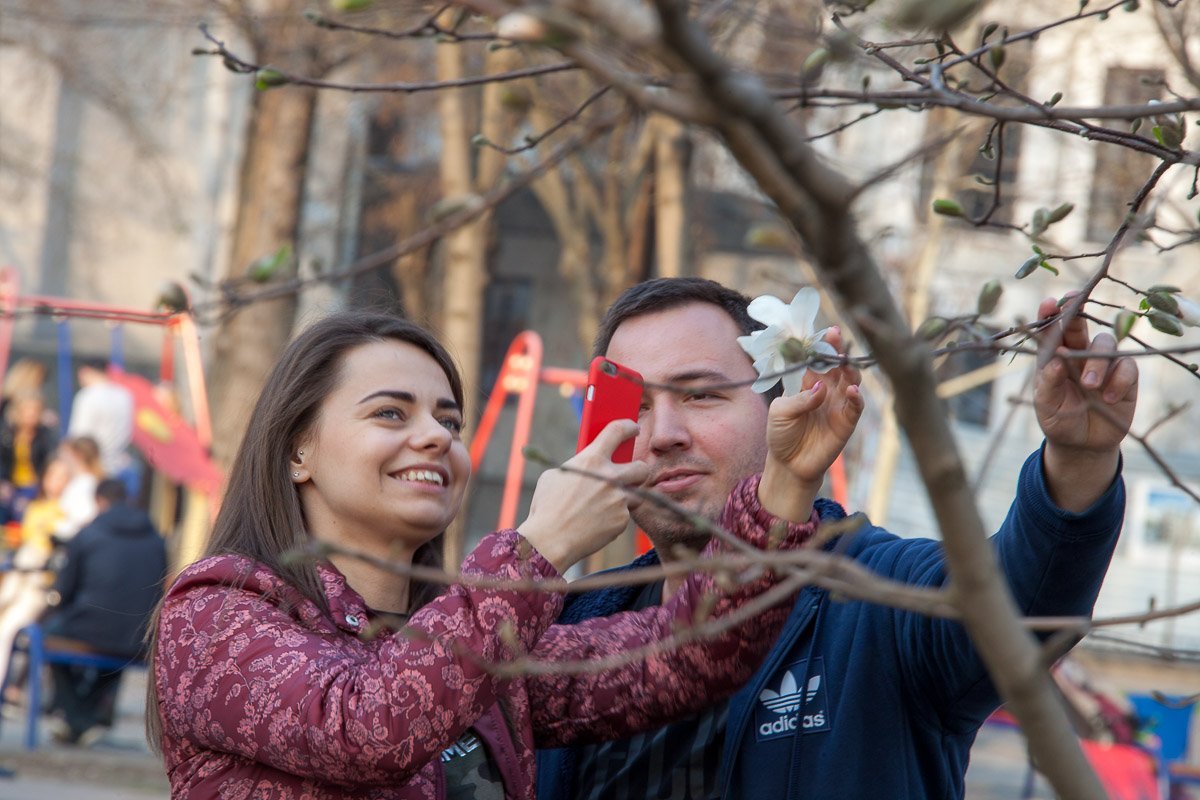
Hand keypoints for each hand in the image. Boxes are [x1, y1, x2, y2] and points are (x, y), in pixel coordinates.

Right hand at [517, 419, 648, 572]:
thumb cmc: (547, 508)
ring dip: (626, 497)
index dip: (628, 427)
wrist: (550, 540)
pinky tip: (597, 523)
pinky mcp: (621, 520)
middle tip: (631, 474)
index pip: (618, 431)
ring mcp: (618, 500)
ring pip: (636, 494)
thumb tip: (589, 466)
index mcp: (591, 460)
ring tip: (606, 505)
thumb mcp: (555, 476)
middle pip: (641, 467)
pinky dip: (614, 518)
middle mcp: (610, 477)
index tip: (633, 429)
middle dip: (638, 470)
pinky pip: (624, 515)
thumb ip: (578, 467)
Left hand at [760, 327, 863, 521]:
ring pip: (850, 380)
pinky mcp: (846, 422)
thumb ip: (798, 399)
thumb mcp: (780, 413)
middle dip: (837, 349)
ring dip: (850, 370)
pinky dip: (856, 397)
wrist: (789, 465)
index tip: (823, 331)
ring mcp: (838, 404)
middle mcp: (826, 389)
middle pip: (836, 364)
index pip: (816, 358)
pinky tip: (852, 391)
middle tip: (836, 336)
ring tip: (845, 364)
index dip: (820, 345)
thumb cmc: (781, 435)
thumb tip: (821, 389)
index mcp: (807, 382)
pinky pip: (856, 406)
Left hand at [1034, 296, 1137, 510]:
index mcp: (1054, 357)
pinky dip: (1118, 380)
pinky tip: (1108, 399)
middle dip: (1077, 314)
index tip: (1049, 303)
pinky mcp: (1125, 376)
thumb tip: (1055, 359)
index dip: (1049, 315)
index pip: (1050, 332)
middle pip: (1080, 327)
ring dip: (1097, 362)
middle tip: (1074, 306)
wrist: (1083, 444)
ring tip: (1089, 386)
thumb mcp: (1047, 406)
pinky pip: (1127, 366)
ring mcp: (1103, 363)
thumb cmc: (1059, 420)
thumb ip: (1049, 383)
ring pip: (1106, 344)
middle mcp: (1078, 353)